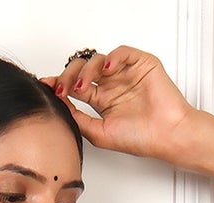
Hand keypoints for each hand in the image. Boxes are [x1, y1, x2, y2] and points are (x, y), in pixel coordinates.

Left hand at [37, 45, 197, 160]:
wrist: (167, 136)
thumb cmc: (141, 138)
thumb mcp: (99, 134)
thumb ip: (78, 119)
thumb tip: (59, 106)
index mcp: (101, 100)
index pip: (76, 86)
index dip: (60, 84)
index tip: (46, 86)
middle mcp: (111, 85)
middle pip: (83, 70)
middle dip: (68, 76)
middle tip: (62, 87)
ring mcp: (125, 73)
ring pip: (98, 60)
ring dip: (86, 70)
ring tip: (83, 85)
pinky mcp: (140, 64)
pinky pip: (122, 52)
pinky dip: (111, 58)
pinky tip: (105, 69)